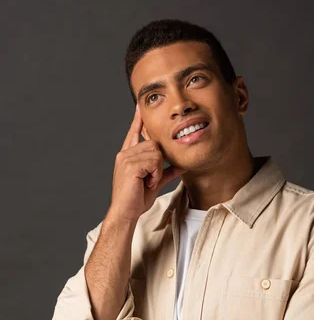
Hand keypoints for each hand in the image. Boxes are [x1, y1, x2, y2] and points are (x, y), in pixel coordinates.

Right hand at [107, 104, 188, 223]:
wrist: (126, 213)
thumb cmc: (137, 199)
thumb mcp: (155, 182)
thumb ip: (167, 172)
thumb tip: (182, 165)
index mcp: (128, 155)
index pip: (134, 132)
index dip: (138, 120)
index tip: (140, 107)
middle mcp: (125, 153)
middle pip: (154, 144)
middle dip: (158, 162)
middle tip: (150, 179)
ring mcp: (126, 158)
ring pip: (156, 153)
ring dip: (157, 170)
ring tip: (147, 182)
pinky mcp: (130, 165)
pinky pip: (154, 162)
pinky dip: (155, 175)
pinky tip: (146, 183)